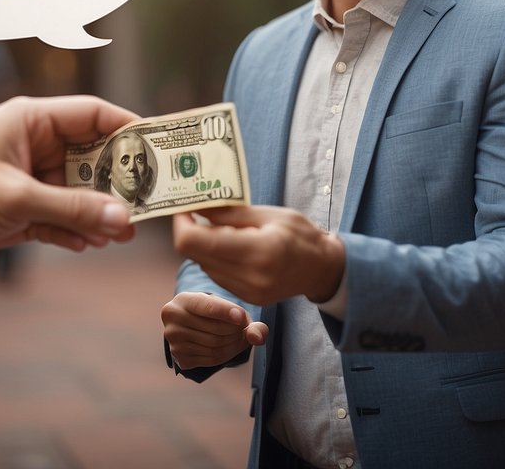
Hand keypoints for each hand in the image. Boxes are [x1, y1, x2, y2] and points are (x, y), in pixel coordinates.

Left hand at [0, 95, 138, 266]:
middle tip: (147, 205)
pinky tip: (88, 245)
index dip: (131, 130)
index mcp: (34, 119)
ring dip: (98, 212)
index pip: (96, 115)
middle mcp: (36, 142)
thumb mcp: (18, 199)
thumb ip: (73, 209)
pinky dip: (75, 229)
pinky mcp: (23, 204)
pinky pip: (61, 214)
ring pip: (80, 190)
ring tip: (120, 235)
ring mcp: (31, 174)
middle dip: (118, 184)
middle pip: (94, 156)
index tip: (161, 151)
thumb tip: (124, 220)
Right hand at [162, 292, 266, 370]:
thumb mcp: (225, 307)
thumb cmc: (214, 312)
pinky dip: (226, 355)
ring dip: (235, 345)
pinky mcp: (180, 357)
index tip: (242, 317)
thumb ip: (247, 320)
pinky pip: (211, 359)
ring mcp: (174, 340)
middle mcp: (173, 319)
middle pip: (215, 330)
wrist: (194, 325)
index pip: (206, 306)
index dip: (225, 312)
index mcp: (183, 300)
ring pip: (215, 346)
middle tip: (245, 329)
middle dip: (237, 331)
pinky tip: (230, 347)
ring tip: (240, 337)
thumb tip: (257, 338)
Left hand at [172, 207, 344, 305]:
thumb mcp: (268, 214)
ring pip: (203, 265)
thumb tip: (195, 206)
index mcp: (257, 250)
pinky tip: (232, 246)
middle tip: (198, 213)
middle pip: (194, 255)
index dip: (181, 224)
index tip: (184, 208)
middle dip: (190, 231)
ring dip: (204, 246)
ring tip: (225, 230)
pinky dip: (215, 258)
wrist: (322, 268)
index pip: (196, 242)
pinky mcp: (246, 298)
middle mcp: (249, 276)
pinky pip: (216, 275)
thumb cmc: (301, 235)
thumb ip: (230, 213)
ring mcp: (247, 292)